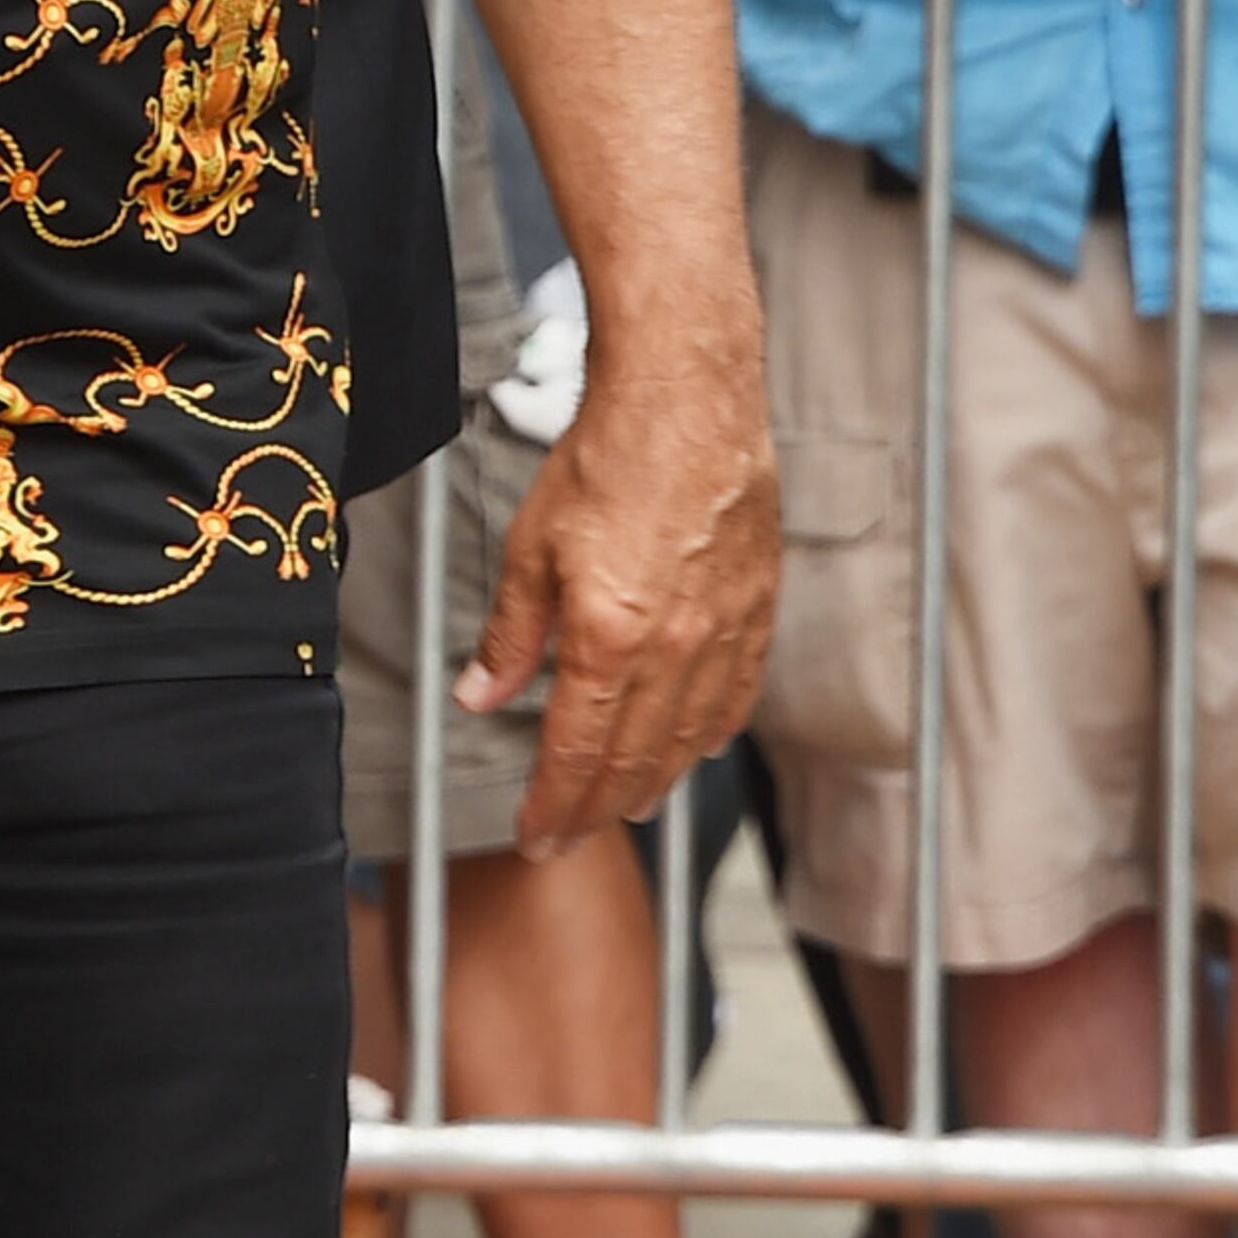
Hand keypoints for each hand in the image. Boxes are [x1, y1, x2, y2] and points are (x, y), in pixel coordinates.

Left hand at [457, 306, 778, 858]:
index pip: (577, 753)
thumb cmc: (606, 461)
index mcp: (609, 638)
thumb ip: (509, 636)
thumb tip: (479, 696)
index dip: (552, 803)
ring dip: (655, 782)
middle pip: (634, 760)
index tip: (535, 833)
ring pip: (689, 738)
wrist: (688, 401)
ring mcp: (723, 632)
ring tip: (626, 805)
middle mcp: (674, 648)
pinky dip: (712, 732)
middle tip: (568, 835)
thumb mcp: (530, 551)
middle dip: (594, 808)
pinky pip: (737, 694)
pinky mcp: (757, 608)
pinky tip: (698, 747)